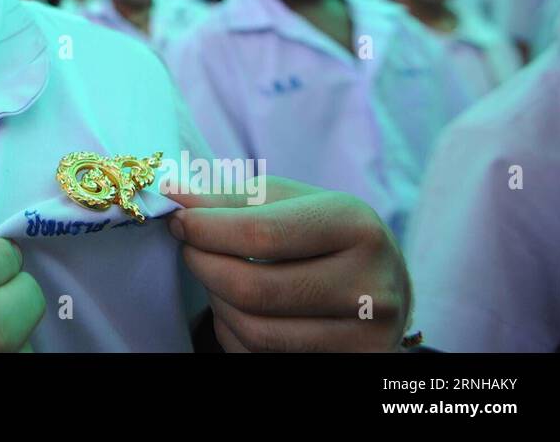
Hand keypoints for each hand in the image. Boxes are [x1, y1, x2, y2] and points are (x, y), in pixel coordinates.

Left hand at [165, 177, 410, 351]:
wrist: (385, 287)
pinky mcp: (353, 366)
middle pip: (254, 290)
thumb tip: (174, 193)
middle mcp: (370, 286)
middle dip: (204, 266)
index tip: (179, 222)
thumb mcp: (290, 202)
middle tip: (190, 250)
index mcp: (356, 227)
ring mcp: (365, 337)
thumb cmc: (324, 234)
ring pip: (255, 331)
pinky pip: (263, 357)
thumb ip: (232, 197)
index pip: (261, 233)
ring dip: (217, 303)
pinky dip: (234, 332)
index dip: (206, 230)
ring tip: (216, 277)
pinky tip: (239, 309)